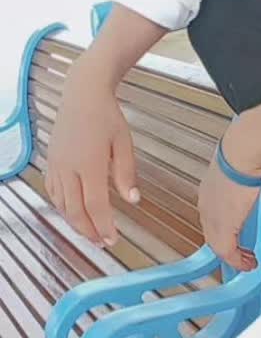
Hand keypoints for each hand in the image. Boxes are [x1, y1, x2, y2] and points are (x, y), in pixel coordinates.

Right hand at [45, 57, 139, 246]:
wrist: (82, 94)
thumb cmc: (107, 116)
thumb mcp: (124, 143)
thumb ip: (126, 173)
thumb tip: (132, 200)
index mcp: (90, 164)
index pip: (96, 205)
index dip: (104, 226)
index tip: (113, 240)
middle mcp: (69, 168)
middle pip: (75, 210)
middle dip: (89, 231)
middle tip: (103, 243)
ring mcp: (57, 165)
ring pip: (62, 204)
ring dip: (75, 222)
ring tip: (90, 233)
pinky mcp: (51, 162)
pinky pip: (54, 192)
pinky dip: (62, 207)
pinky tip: (73, 212)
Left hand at [197, 152, 260, 271]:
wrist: (244, 151)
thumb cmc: (248, 150)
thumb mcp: (245, 166)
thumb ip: (250, 176)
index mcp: (210, 188)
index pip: (214, 215)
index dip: (226, 228)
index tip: (237, 236)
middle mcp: (207, 204)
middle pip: (214, 232)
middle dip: (229, 245)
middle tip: (242, 253)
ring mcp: (212, 216)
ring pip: (219, 243)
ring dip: (234, 254)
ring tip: (248, 260)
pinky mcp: (222, 227)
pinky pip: (227, 252)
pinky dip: (239, 260)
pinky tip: (249, 262)